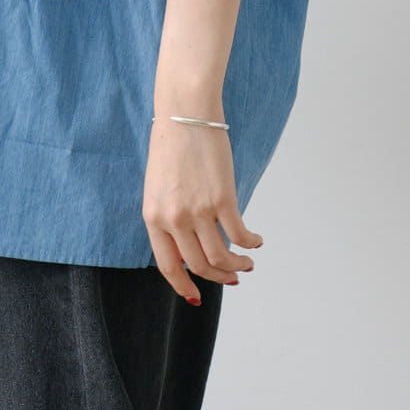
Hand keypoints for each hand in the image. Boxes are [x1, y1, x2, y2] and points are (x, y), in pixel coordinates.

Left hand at [142, 117, 261, 303]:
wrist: (184, 114)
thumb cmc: (171, 145)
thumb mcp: (158, 187)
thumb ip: (168, 216)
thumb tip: (187, 245)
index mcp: (153, 217)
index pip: (168, 266)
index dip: (183, 286)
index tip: (196, 296)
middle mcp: (173, 218)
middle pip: (199, 265)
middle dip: (218, 277)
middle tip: (232, 277)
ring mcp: (198, 210)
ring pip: (221, 256)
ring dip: (238, 266)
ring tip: (248, 263)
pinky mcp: (222, 198)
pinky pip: (239, 234)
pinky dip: (250, 243)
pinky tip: (256, 240)